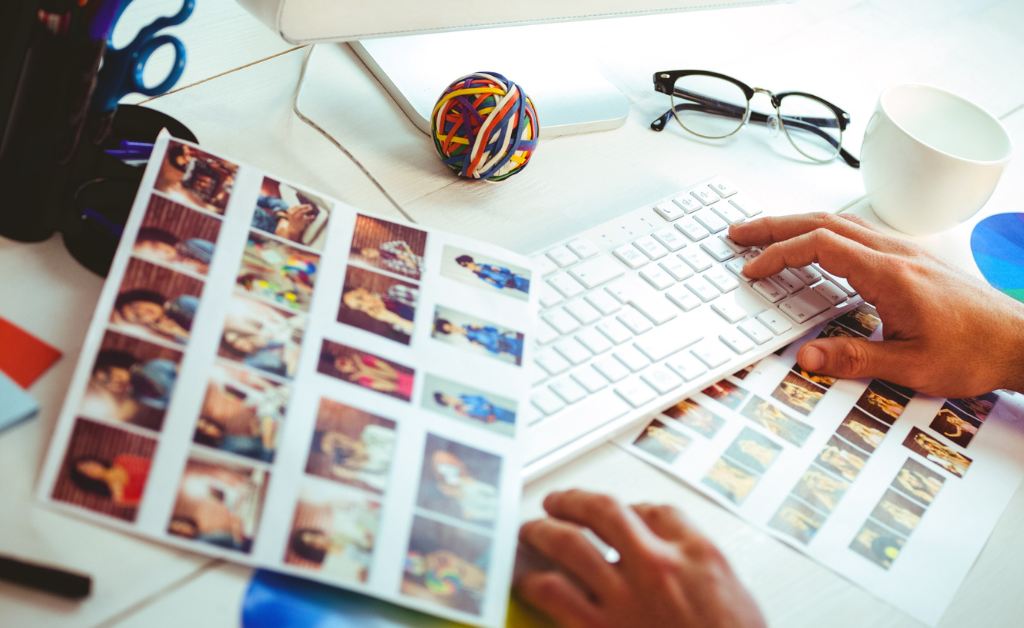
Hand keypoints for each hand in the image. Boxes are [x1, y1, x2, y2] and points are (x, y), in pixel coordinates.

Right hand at [276, 204, 316, 239]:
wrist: (292, 229)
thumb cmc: (294, 220)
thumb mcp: (293, 214)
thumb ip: (298, 210)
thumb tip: (307, 206)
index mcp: (290, 211)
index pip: (297, 207)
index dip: (302, 205)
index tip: (307, 205)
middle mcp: (292, 214)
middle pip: (300, 208)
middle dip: (305, 206)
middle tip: (310, 206)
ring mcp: (296, 218)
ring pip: (302, 212)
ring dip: (307, 209)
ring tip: (311, 208)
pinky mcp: (301, 222)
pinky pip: (307, 218)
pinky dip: (311, 217)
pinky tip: (313, 216)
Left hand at [516, 490, 764, 627]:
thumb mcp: (735, 598)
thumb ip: (699, 569)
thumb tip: (670, 556)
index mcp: (698, 555)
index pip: (656, 510)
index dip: (630, 508)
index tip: (617, 513)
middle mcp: (658, 567)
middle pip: (605, 511)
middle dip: (575, 501)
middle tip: (557, 502)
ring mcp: (626, 599)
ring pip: (569, 544)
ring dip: (544, 532)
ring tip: (531, 531)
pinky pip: (553, 594)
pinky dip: (534, 583)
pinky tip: (527, 582)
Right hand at [729, 213, 1023, 396]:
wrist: (1018, 341)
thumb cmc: (974, 351)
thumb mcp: (910, 365)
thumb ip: (854, 358)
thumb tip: (806, 355)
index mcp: (889, 273)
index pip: (820, 246)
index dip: (778, 254)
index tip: (752, 269)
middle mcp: (894, 253)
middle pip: (822, 223)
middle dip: (774, 226)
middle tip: (738, 233)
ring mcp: (902, 253)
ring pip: (838, 223)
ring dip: (795, 225)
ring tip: (764, 235)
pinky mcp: (907, 261)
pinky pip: (854, 234)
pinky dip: (820, 234)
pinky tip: (811, 248)